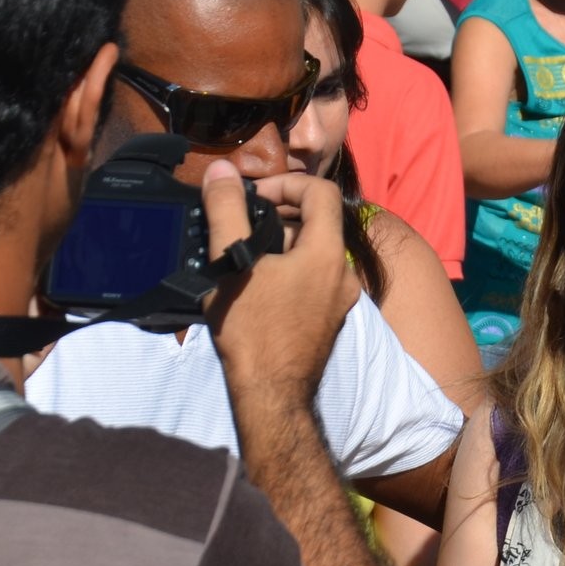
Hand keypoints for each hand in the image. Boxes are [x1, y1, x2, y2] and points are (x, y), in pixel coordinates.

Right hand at [199, 161, 357, 412]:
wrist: (272, 392)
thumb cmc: (252, 331)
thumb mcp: (232, 264)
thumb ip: (227, 211)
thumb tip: (221, 173)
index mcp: (328, 255)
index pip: (322, 191)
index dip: (287, 182)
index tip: (254, 196)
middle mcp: (343, 275)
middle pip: (317, 221)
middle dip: (278, 214)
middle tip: (241, 224)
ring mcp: (341, 299)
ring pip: (313, 251)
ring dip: (279, 243)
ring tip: (241, 257)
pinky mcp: (330, 318)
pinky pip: (313, 278)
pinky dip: (287, 269)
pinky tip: (254, 285)